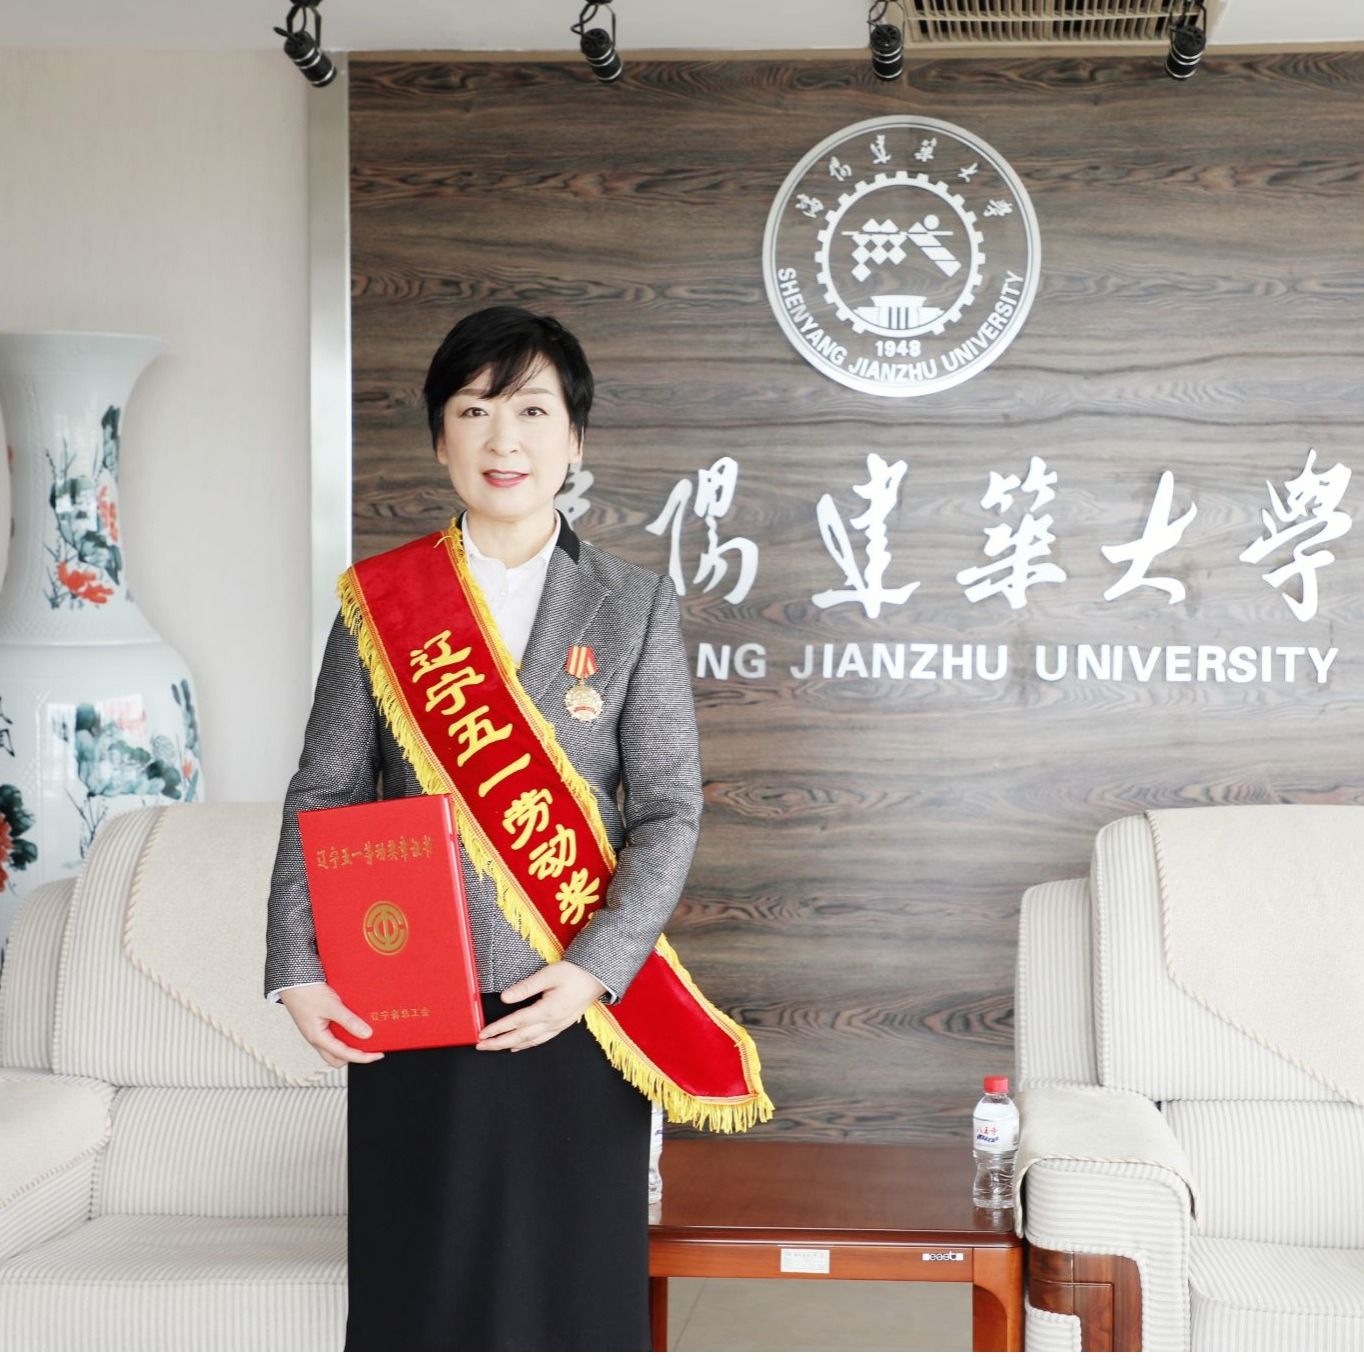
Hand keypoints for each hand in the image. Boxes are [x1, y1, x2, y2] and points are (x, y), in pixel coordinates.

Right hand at [279, 982, 385, 1067]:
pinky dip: (346, 1034)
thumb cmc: (306, 992)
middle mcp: (317, 1038)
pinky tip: (355, 1025)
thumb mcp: (331, 1006)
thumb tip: (367, 1034)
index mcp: (318, 1038)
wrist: (291, 980)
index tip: (378, 1054)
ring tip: (367, 1037)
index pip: (344, 1055)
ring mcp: (317, 1032)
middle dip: (356, 1056)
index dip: (363, 1057)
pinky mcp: (319, 1024)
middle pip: (338, 1058)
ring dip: (350, 1045)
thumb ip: (349, 1021)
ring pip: (335, 1047)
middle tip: (373, 1048)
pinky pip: (334, 1035)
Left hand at [475, 960, 606, 1051]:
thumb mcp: (548, 975)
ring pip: (529, 1042)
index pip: (516, 1023)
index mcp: (547, 1010)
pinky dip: (526, 1045)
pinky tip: (518, 1046)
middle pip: (520, 1037)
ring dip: (509, 1045)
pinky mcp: (562, 1025)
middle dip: (498, 1043)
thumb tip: (505, 997)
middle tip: (481, 1046)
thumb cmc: (575, 973)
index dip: (497, 1029)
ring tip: (494, 1048)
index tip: (482, 1034)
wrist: (598, 977)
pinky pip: (540, 1040)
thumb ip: (525, 987)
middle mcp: (552, 1022)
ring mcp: (558, 1026)